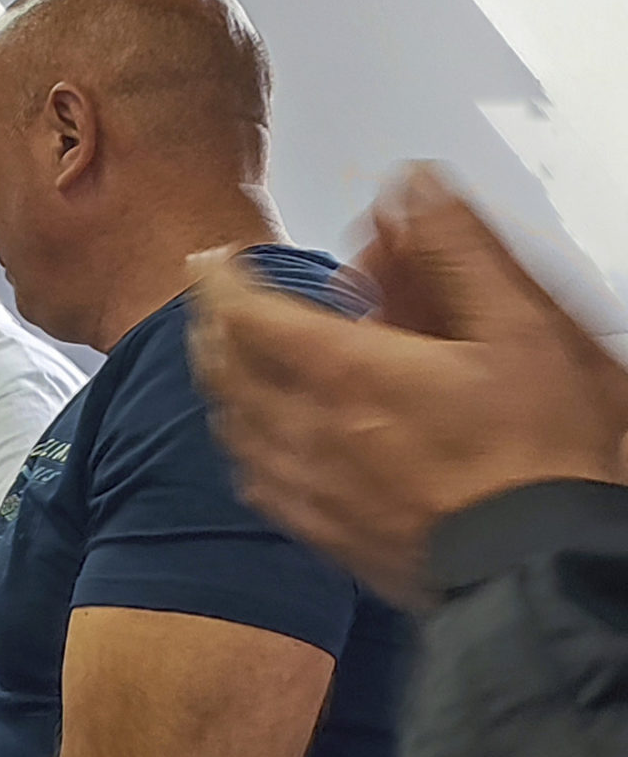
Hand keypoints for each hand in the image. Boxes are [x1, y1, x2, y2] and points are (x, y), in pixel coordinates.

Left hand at [191, 163, 627, 605]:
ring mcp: (311, 490)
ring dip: (222, 384)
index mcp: (349, 374)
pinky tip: (256, 439)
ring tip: (226, 358)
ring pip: (234, 428)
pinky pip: (258, 482)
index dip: (222, 282)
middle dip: (212, 328)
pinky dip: (245, 444)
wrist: (543, 569)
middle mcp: (311, 432)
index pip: (249, 316)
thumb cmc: (543, 451)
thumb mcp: (522, 326)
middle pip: (227, 371)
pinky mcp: (324, 535)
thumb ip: (458, 249)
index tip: (212, 261)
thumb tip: (411, 187)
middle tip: (214, 302)